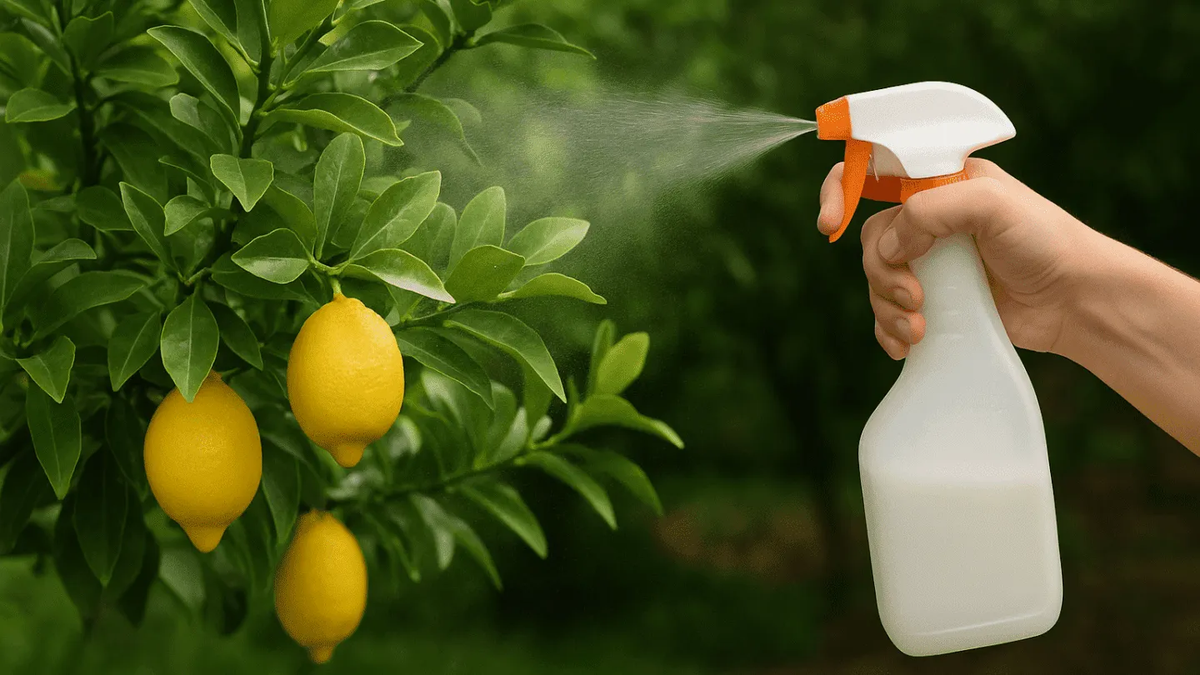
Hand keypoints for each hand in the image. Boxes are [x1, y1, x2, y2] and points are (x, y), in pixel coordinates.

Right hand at [817, 158, 1099, 358]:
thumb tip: (890, 247)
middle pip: (870, 237)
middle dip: (880, 272)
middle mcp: (929, 216)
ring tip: (919, 329)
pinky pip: (888, 313)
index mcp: (937, 179)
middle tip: (912, 296)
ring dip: (887, 307)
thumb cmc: (1044, 241)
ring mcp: (929, 260)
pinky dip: (889, 330)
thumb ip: (931, 210)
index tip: (829, 224)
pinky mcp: (933, 300)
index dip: (839, 191)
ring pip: (876, 279)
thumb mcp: (991, 205)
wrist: (1074, 301)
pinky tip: (908, 344)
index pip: (871, 170)